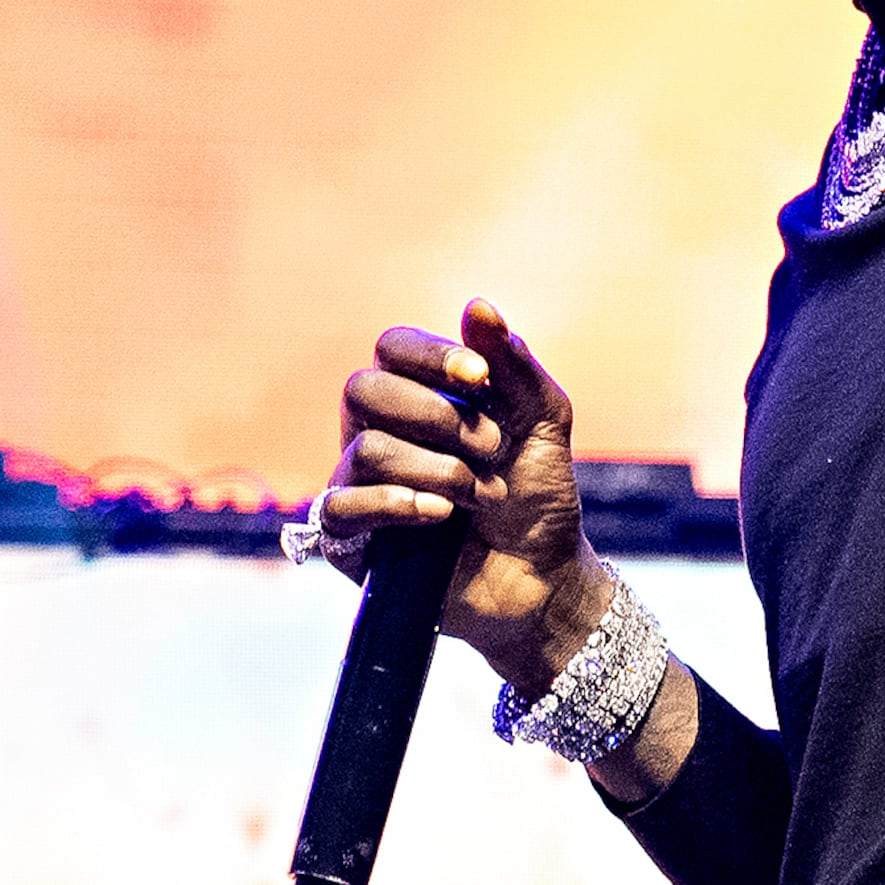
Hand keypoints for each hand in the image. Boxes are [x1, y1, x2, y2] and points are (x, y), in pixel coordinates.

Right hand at [320, 300, 606, 682]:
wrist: (544, 578)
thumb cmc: (538, 498)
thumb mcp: (543, 424)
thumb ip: (514, 366)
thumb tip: (477, 306)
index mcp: (418, 395)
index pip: (391, 347)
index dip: (430, 356)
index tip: (479, 377)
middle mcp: (379, 431)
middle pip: (363, 390)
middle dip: (436, 417)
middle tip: (489, 449)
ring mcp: (361, 483)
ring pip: (367, 450)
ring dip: (438, 471)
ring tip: (477, 495)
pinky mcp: (351, 538)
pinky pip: (340, 506)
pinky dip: (396, 505)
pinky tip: (437, 517)